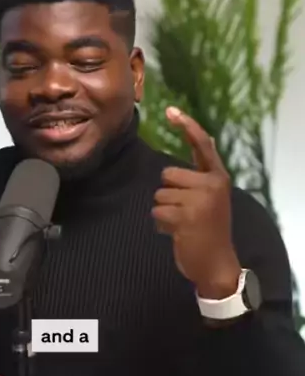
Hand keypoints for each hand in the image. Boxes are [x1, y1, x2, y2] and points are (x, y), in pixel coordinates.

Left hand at [152, 107, 240, 298]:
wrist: (216, 264)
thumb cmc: (210, 230)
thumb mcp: (214, 197)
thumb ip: (205, 172)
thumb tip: (209, 140)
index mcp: (218, 178)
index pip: (202, 146)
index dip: (187, 126)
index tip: (171, 110)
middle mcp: (211, 185)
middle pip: (167, 174)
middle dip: (168, 194)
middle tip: (185, 213)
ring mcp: (199, 201)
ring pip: (159, 194)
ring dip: (164, 211)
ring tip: (182, 224)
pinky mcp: (186, 217)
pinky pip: (157, 212)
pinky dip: (161, 224)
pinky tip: (177, 233)